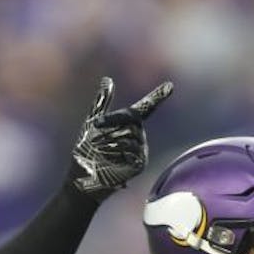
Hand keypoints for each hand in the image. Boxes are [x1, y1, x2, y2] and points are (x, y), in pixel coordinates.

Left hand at [68, 77, 172, 201]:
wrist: (84, 174)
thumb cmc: (87, 149)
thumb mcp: (92, 122)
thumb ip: (102, 102)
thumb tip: (108, 79)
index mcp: (129, 124)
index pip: (146, 107)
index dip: (157, 96)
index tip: (169, 86)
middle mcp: (138, 135)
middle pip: (132, 119)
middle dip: (111, 123)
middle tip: (95, 132)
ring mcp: (141, 150)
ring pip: (130, 134)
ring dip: (110, 138)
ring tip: (98, 147)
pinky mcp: (139, 163)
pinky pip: (131, 149)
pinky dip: (116, 150)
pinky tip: (107, 157)